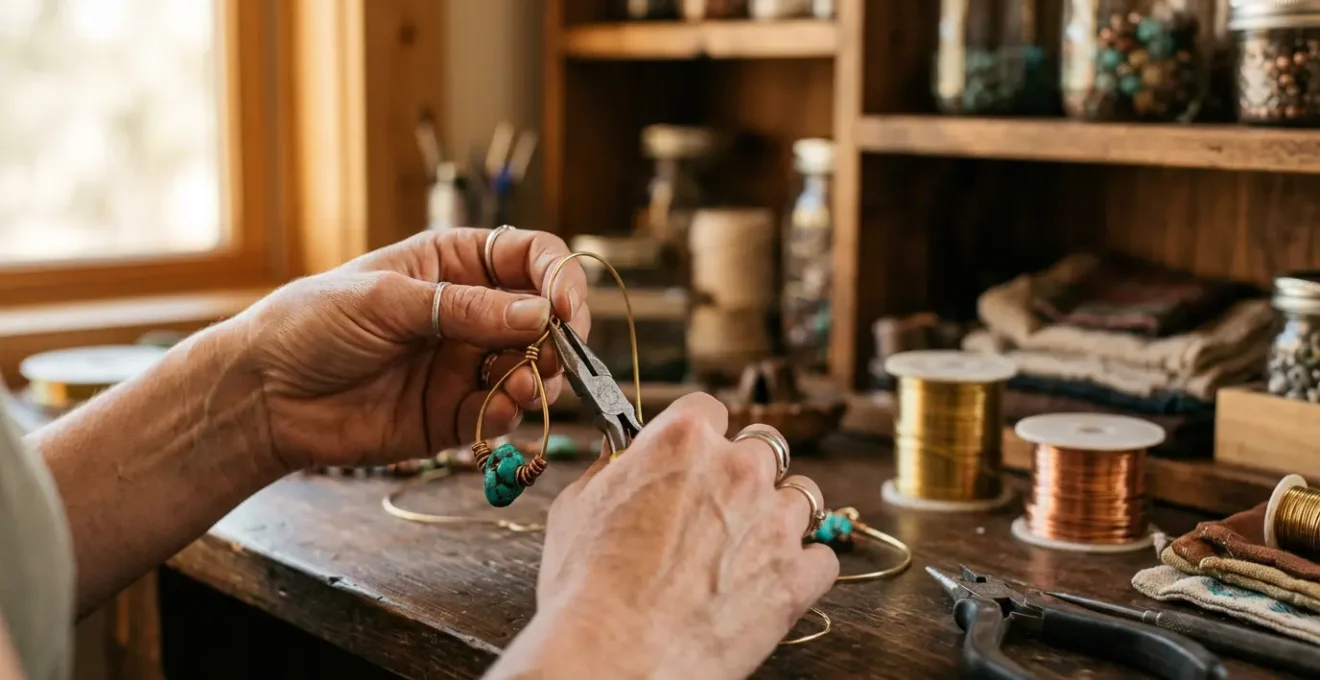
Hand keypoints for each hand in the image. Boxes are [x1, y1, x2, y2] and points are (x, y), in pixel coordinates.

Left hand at [234, 227, 589, 470]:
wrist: (264, 395)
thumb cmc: (312, 325)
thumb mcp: (387, 301)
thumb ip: (465, 309)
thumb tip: (540, 315)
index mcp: (454, 264)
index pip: (530, 258)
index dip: (559, 278)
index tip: (566, 309)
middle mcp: (470, 312)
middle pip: (544, 318)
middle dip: (557, 337)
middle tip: (551, 356)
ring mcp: (464, 364)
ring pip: (532, 368)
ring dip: (539, 378)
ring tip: (519, 386)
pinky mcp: (455, 414)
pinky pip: (502, 413)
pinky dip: (512, 412)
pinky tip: (499, 409)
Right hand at [488, 394, 839, 679]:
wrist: (614, 656)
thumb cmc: (585, 587)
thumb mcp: (577, 507)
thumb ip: (609, 470)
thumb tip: (618, 459)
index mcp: (683, 440)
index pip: (708, 408)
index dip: (698, 433)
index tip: (692, 455)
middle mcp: (739, 469)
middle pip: (765, 446)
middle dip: (745, 470)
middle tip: (719, 505)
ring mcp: (775, 521)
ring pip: (803, 494)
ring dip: (780, 513)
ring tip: (749, 544)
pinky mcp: (796, 575)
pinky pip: (822, 557)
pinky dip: (802, 568)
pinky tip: (771, 580)